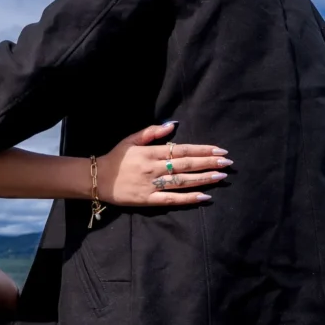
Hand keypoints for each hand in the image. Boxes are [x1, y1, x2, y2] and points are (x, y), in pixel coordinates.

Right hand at [96, 122, 231, 205]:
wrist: (97, 179)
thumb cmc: (116, 158)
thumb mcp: (131, 139)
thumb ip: (152, 132)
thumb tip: (173, 125)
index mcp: (151, 152)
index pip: (182, 150)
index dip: (202, 150)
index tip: (219, 150)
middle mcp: (154, 168)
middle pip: (186, 165)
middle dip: (208, 163)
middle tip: (227, 162)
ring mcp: (152, 185)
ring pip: (182, 181)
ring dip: (203, 179)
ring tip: (221, 176)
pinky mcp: (148, 200)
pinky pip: (171, 199)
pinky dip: (188, 198)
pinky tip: (204, 197)